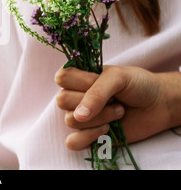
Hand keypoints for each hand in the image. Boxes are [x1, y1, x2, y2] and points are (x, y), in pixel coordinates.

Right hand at [54, 66, 180, 150]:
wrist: (158, 104)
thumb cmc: (137, 85)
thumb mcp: (118, 77)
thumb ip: (96, 93)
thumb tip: (78, 116)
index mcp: (79, 77)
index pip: (61, 78)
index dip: (79, 81)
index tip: (97, 81)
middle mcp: (76, 96)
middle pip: (62, 100)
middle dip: (91, 101)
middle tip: (113, 99)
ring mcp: (81, 117)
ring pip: (71, 120)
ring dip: (98, 117)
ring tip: (118, 111)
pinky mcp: (88, 136)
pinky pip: (73, 142)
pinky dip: (88, 137)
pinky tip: (106, 130)